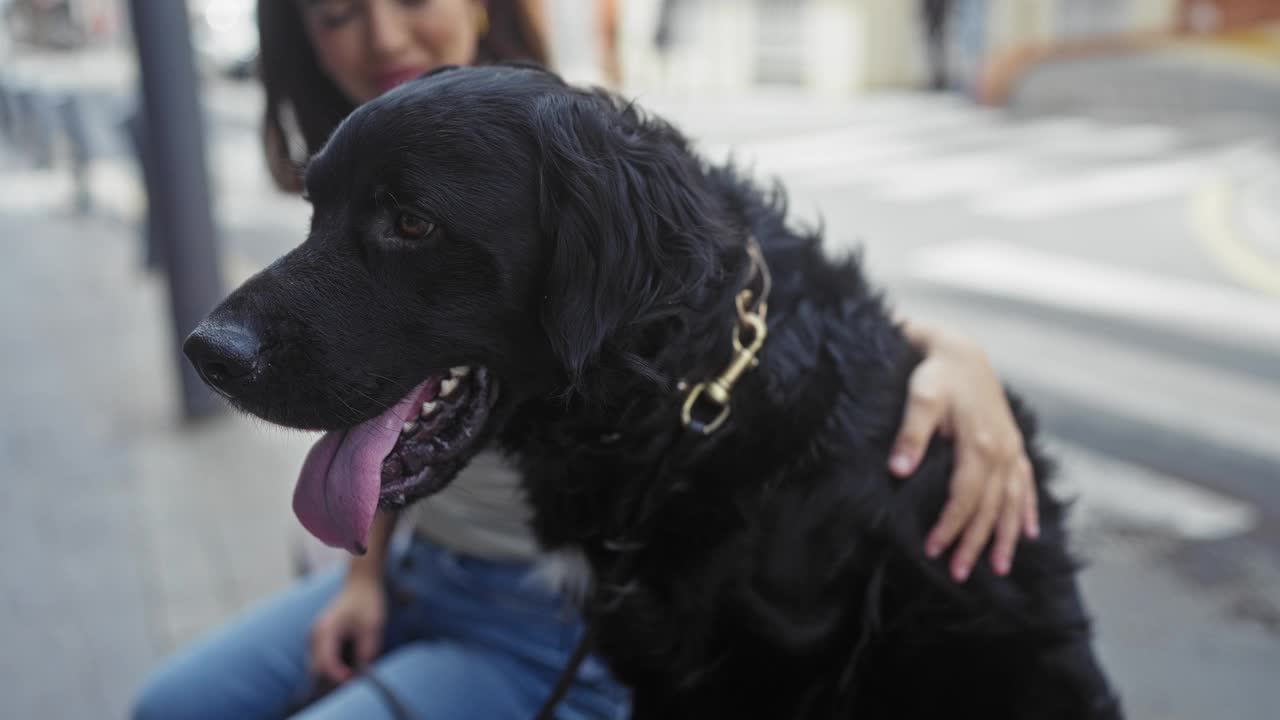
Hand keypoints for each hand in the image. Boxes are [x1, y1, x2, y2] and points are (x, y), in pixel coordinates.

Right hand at [307, 575, 385, 683]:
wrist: (360, 585)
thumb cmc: (367, 602)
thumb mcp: (373, 625)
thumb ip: (367, 649)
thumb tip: (362, 671)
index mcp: (326, 629)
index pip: (325, 662)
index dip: (337, 676)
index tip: (353, 680)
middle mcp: (315, 635)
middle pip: (315, 669)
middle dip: (332, 680)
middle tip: (354, 682)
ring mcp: (314, 638)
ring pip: (315, 668)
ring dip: (331, 675)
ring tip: (352, 674)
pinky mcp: (318, 640)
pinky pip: (320, 661)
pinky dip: (331, 668)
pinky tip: (348, 666)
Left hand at [889, 318, 1038, 581]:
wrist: (960, 348)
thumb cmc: (935, 372)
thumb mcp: (920, 396)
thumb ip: (911, 433)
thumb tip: (898, 469)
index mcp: (979, 443)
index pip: (965, 498)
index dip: (951, 526)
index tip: (933, 549)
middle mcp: (1002, 450)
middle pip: (990, 507)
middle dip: (975, 542)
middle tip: (959, 573)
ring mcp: (1012, 447)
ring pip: (1012, 501)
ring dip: (1005, 536)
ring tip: (997, 567)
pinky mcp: (1014, 443)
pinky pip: (1026, 483)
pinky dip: (1028, 508)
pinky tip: (1029, 531)